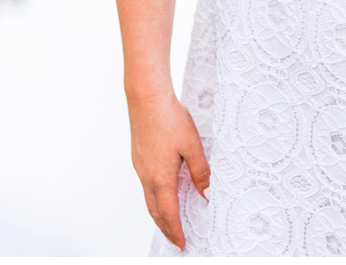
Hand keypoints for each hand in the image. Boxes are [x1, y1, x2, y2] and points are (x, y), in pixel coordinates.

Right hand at [127, 90, 208, 250]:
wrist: (147, 101)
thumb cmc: (170, 120)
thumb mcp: (193, 146)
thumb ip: (200, 171)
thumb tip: (206, 193)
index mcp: (161, 178)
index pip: (169, 213)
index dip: (175, 230)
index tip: (181, 243)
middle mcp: (147, 177)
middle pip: (155, 211)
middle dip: (166, 228)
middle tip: (175, 239)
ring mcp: (140, 168)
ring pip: (149, 199)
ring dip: (159, 214)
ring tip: (169, 222)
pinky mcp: (139, 159)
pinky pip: (146, 185)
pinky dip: (155, 198)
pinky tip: (163, 193)